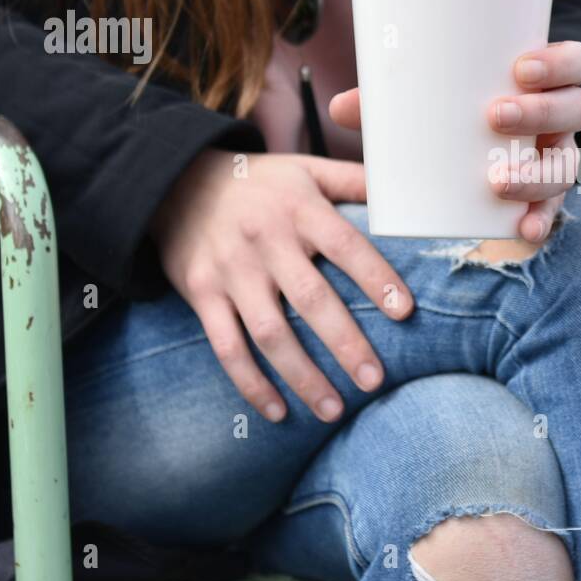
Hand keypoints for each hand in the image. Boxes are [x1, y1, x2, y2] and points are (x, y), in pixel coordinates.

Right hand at [150, 150, 412, 423]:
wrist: (176, 183)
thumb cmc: (259, 183)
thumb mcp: (306, 169)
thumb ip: (355, 180)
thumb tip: (403, 191)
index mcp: (299, 209)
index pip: (346, 245)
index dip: (376, 278)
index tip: (405, 312)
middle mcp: (265, 241)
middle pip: (310, 299)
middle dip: (344, 343)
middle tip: (374, 379)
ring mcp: (232, 271)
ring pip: (270, 333)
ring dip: (302, 376)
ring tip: (333, 409)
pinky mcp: (202, 295)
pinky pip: (227, 347)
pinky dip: (251, 383)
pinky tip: (277, 411)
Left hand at [329, 40, 580, 242]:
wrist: (468, 168)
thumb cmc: (451, 114)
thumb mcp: (425, 103)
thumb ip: (388, 101)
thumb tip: (338, 107)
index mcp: (543, 82)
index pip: (576, 61)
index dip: (559, 62)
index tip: (520, 67)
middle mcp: (560, 119)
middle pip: (577, 108)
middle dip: (541, 112)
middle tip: (495, 116)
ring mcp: (556, 159)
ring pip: (567, 164)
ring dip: (537, 173)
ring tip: (497, 180)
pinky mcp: (545, 198)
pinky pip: (553, 212)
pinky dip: (540, 222)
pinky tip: (525, 232)